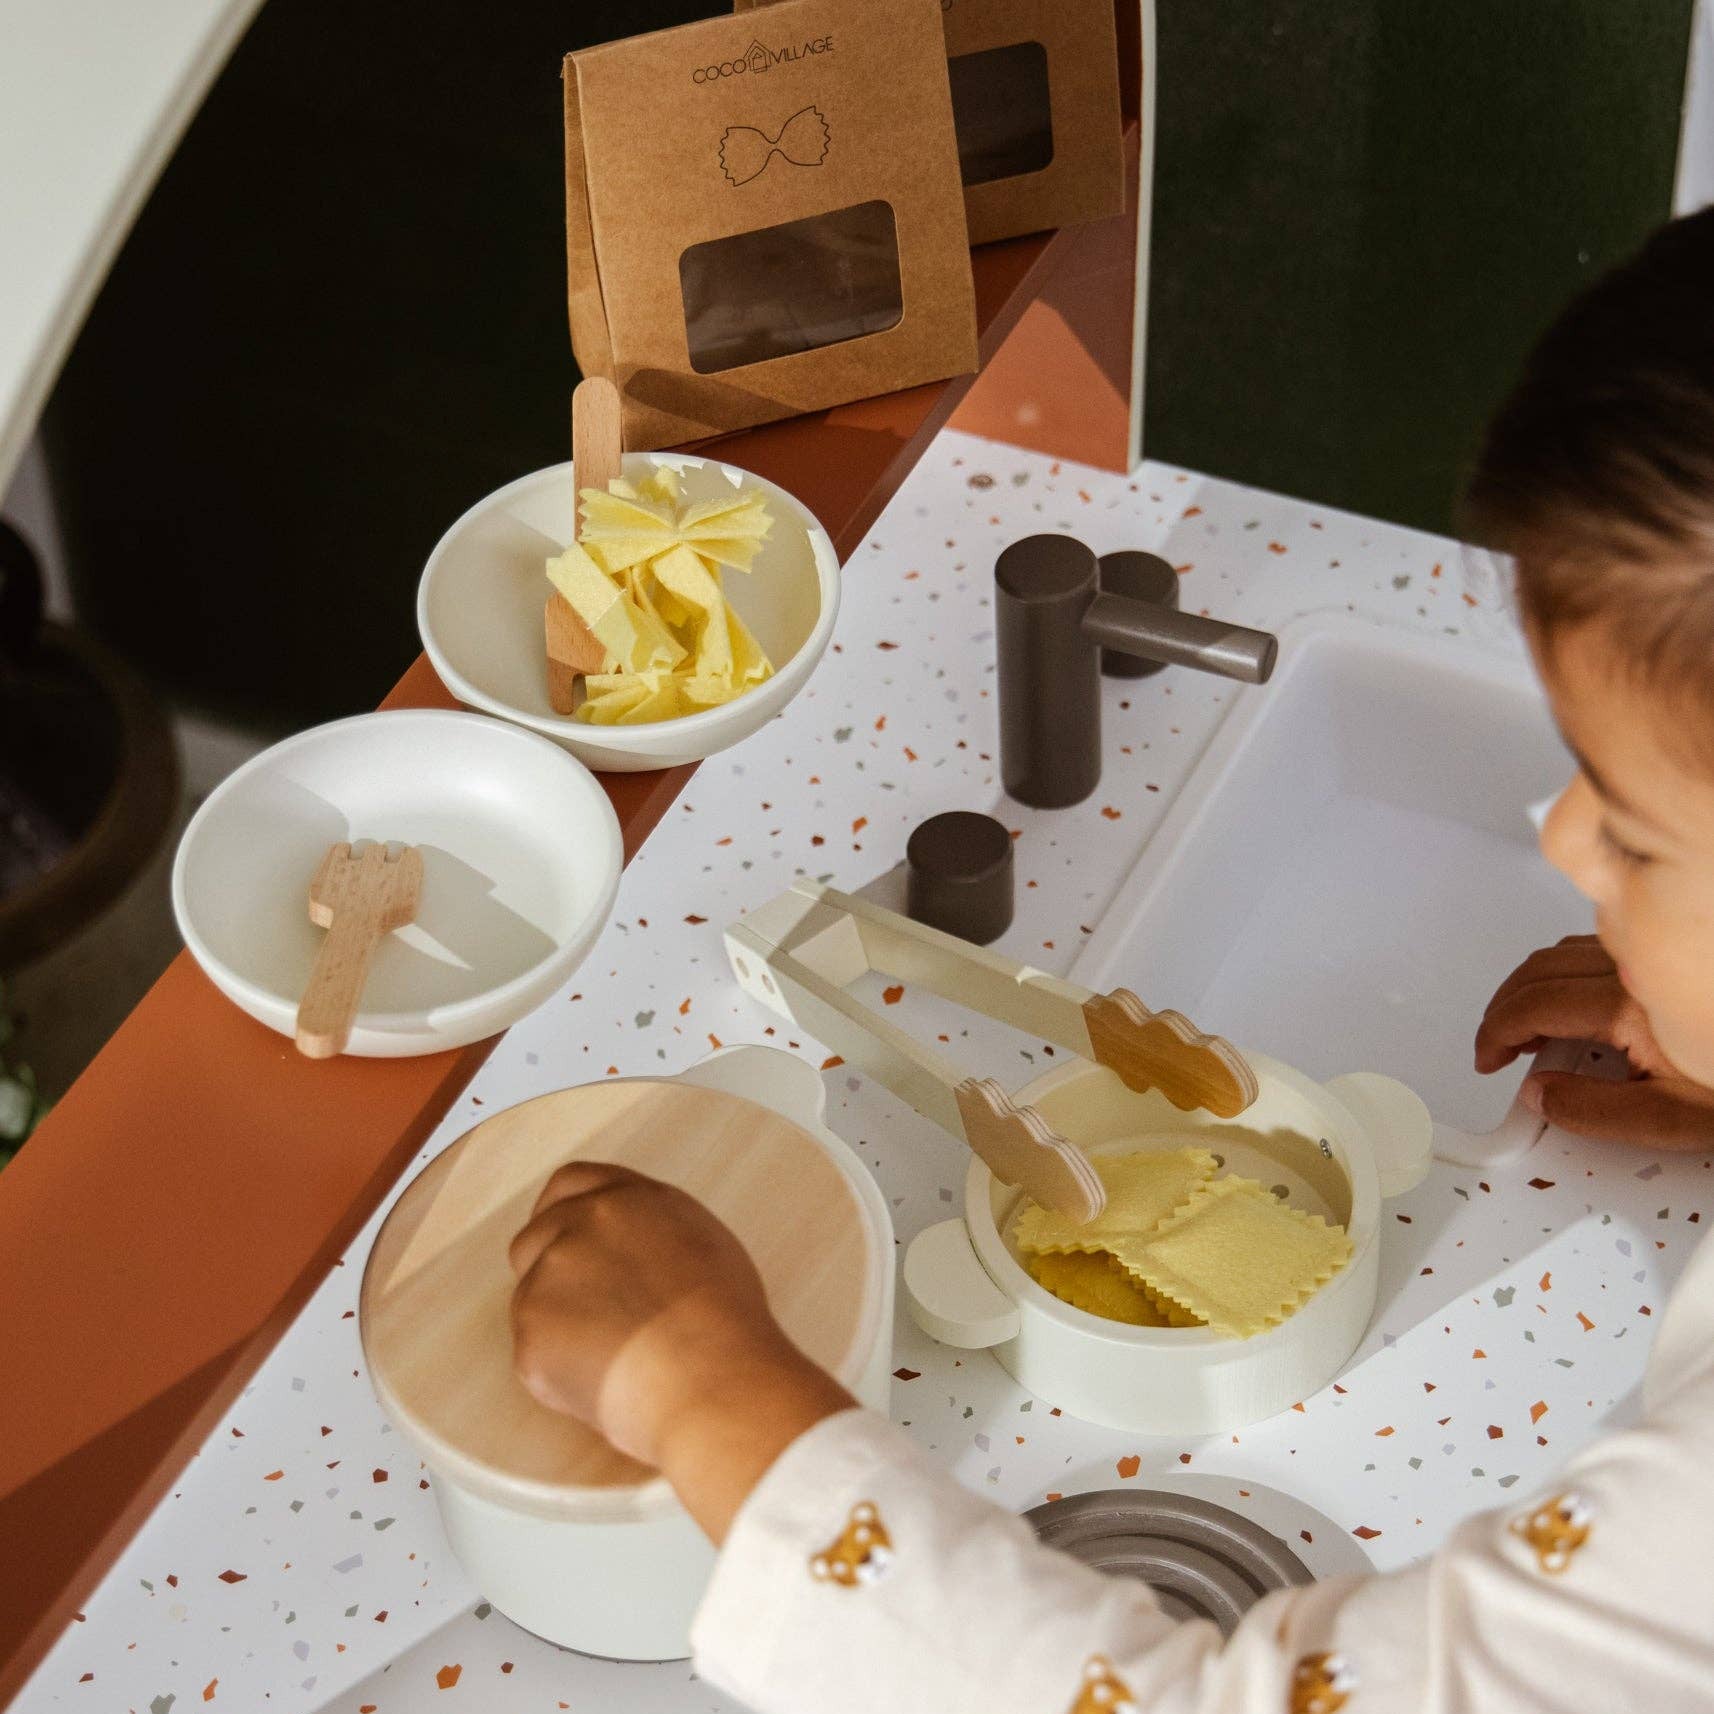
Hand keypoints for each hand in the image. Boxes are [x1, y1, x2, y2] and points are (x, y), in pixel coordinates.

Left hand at [509, 1162, 850, 1541]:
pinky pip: (535, 1354)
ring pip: (531, 1300)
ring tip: (618, 1359)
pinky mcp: (532, 1326)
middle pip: (533, 1238)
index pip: (570, 1183)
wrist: (708, 1376)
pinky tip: (608, 1384)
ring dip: (558, 1327)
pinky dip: (560, 1373)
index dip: (559, 1212)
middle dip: (545, 1273)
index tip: (562, 1241)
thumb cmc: (723, 1322)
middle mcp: (582, 1222)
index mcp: (627, 1198)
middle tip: (581, 1315)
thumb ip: (647, 1229)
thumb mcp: (698, 1241)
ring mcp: (550, 1271)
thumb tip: (626, 1247)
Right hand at [1475, 936, 1713, 1150]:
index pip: (1534, 1006)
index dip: (1497, 1033)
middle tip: (1498, 1048)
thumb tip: (1540, 1095)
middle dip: (1504, 1010)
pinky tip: (1569, 1005)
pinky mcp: (1663, 956)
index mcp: (1629, 1006)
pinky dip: (1561, 974)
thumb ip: (1595, 1111)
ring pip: (1561, 953)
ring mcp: (1649, 955)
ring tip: (1526, 1029)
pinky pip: (1591, 949)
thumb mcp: (1674, 1119)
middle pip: (1538, 971)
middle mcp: (1635, 968)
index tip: (1489, 1058)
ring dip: (1529, 988)